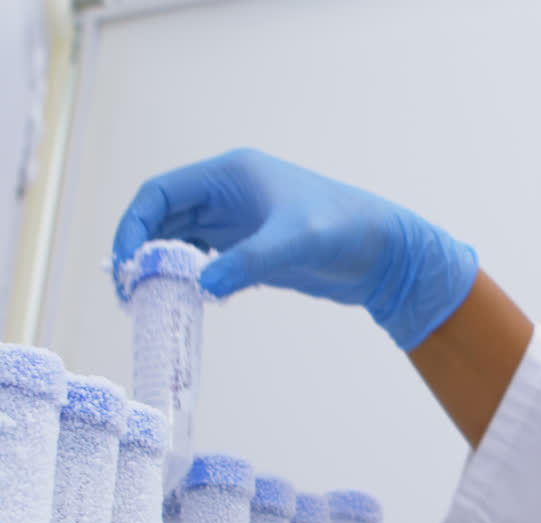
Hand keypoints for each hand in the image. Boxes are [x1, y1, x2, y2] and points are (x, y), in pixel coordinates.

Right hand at [112, 148, 478, 350]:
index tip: (126, 262)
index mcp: (231, 175)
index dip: (134, 224)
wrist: (387, 254)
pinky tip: (184, 302)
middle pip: (162, 219)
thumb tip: (203, 285)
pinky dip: (186, 278)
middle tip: (129, 292)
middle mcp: (228, 195)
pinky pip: (202, 261)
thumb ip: (250, 262)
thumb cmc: (348, 230)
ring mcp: (238, 223)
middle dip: (140, 251)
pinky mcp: (250, 250)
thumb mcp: (296, 242)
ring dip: (159, 267)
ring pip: (178, 242)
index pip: (160, 192)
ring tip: (146, 301)